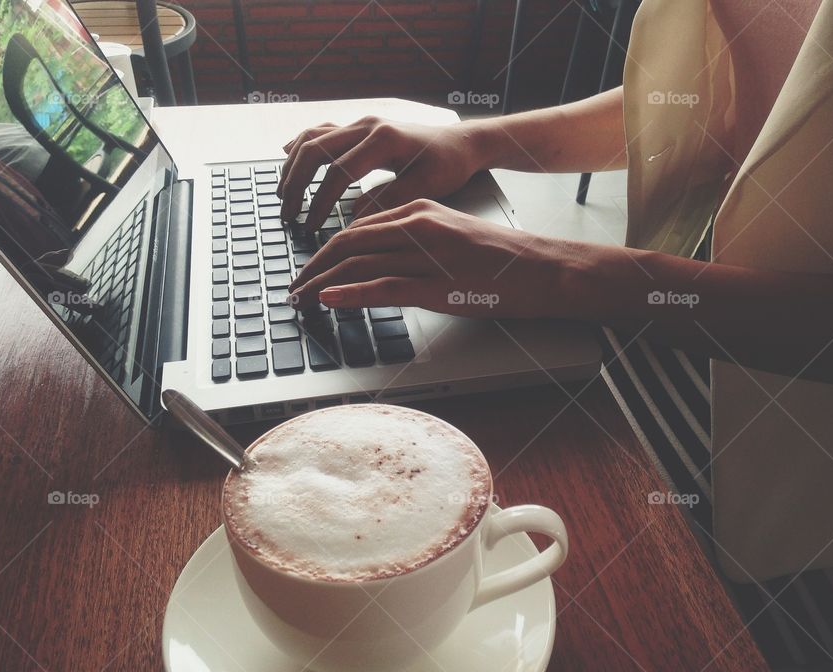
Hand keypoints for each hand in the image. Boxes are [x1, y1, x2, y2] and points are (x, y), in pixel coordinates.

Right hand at [277, 116, 486, 228]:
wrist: (460, 143)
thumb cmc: (448, 166)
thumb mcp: (427, 186)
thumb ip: (391, 199)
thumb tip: (355, 217)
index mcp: (383, 140)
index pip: (338, 171)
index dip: (321, 201)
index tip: (311, 226)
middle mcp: (367, 125)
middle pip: (315, 151)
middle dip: (296, 184)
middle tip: (288, 215)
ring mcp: (360, 123)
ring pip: (312, 138)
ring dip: (293, 166)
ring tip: (283, 195)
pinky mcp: (359, 128)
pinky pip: (321, 131)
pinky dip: (301, 145)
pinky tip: (286, 157)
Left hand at [288, 199, 587, 317]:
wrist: (539, 268)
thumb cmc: (499, 258)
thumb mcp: (450, 236)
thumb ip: (414, 243)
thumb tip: (380, 263)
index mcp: (419, 210)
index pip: (357, 228)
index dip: (325, 250)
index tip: (309, 269)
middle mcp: (416, 225)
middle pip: (348, 242)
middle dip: (314, 266)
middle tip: (294, 286)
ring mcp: (424, 253)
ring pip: (357, 263)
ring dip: (322, 282)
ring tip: (300, 298)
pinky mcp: (434, 283)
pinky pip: (381, 285)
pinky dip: (349, 293)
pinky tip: (328, 299)